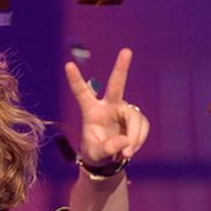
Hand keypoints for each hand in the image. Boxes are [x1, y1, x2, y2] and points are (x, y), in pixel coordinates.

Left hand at [65, 48, 149, 163]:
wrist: (108, 159)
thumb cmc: (96, 153)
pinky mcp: (136, 118)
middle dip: (121, 68)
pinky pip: (142, 126)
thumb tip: (125, 142)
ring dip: (133, 136)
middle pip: (116, 85)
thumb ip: (107, 148)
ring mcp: (123, 110)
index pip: (82, 93)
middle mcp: (108, 106)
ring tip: (126, 153)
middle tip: (126, 51)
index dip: (75, 80)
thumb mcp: (96, 154)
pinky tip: (131, 149)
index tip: (68, 65)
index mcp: (91, 111)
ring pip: (134, 117)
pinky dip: (139, 139)